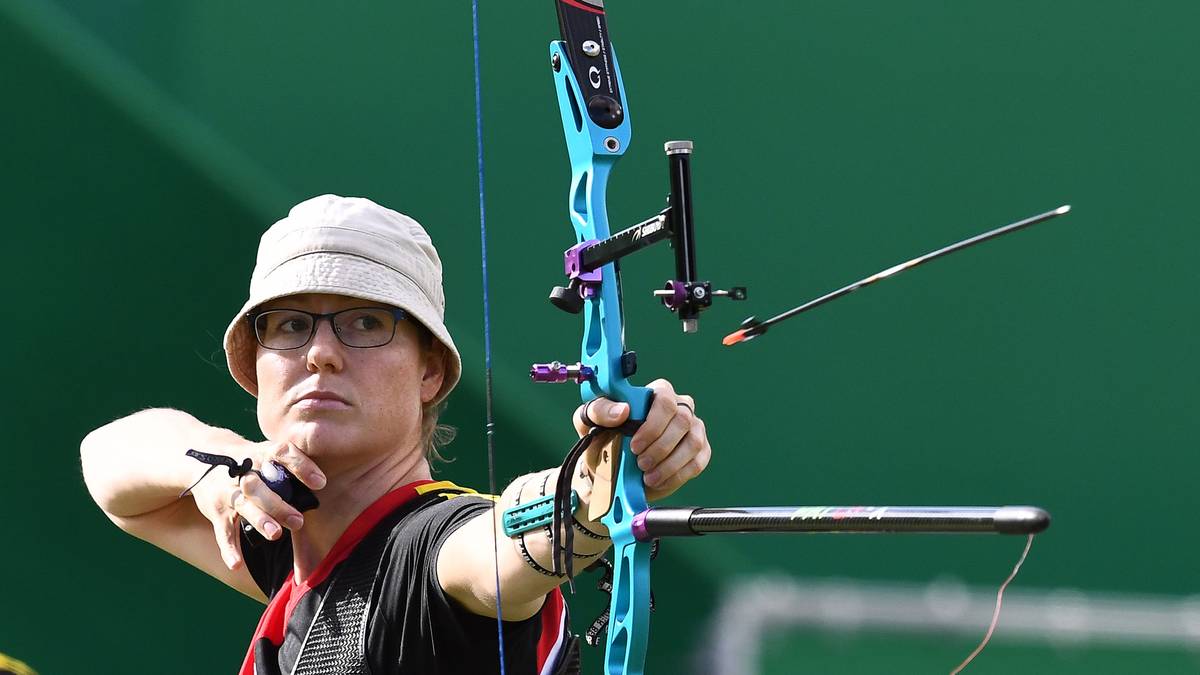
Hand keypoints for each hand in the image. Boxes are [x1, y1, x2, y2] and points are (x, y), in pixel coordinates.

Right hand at [188, 440, 325, 569]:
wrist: (202, 459)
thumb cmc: (251, 460)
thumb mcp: (268, 454)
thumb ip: (291, 467)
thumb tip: (324, 486)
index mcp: (262, 454)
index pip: (283, 454)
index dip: (302, 467)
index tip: (321, 483)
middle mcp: (244, 472)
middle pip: (260, 487)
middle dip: (278, 505)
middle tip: (298, 521)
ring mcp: (229, 492)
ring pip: (244, 506)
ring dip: (259, 520)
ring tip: (275, 534)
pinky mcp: (217, 512)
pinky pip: (223, 532)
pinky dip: (229, 549)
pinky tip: (237, 565)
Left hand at [572, 379, 710, 501]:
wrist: (609, 470)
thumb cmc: (602, 438)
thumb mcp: (589, 421)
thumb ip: (600, 410)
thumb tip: (623, 410)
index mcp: (654, 394)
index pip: (665, 399)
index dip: (653, 424)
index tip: (635, 445)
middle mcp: (679, 407)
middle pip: (682, 420)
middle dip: (660, 447)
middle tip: (640, 464)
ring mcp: (693, 428)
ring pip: (693, 442)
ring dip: (670, 464)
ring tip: (648, 476)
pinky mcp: (700, 451)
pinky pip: (698, 462)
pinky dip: (678, 475)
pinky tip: (659, 480)